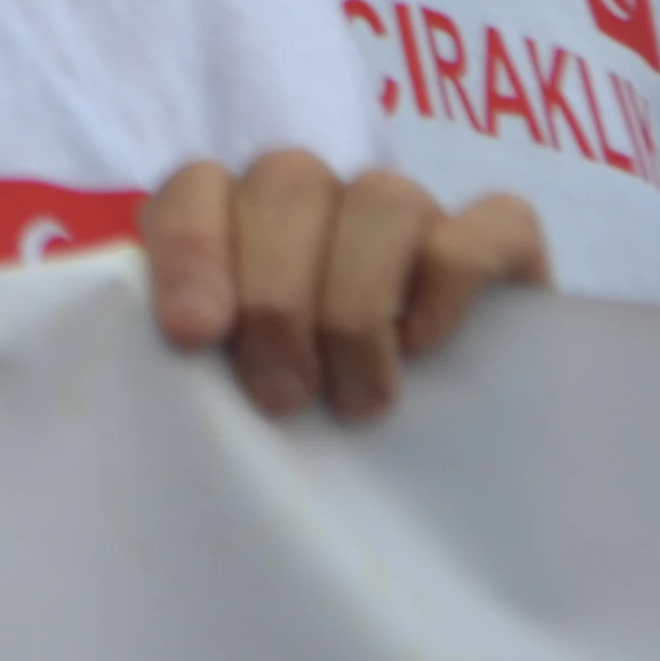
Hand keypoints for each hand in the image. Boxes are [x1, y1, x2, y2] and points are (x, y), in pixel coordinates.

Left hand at [145, 151, 548, 421]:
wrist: (449, 476)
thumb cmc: (306, 428)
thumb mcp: (233, 395)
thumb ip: (194, 357)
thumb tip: (155, 344)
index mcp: (239, 222)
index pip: (196, 186)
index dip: (191, 248)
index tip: (195, 334)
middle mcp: (323, 201)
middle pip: (287, 183)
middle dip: (274, 295)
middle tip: (281, 397)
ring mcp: (414, 212)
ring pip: (380, 198)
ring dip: (355, 303)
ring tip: (355, 401)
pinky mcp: (505, 244)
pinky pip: (486, 223)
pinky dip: (449, 282)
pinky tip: (423, 347)